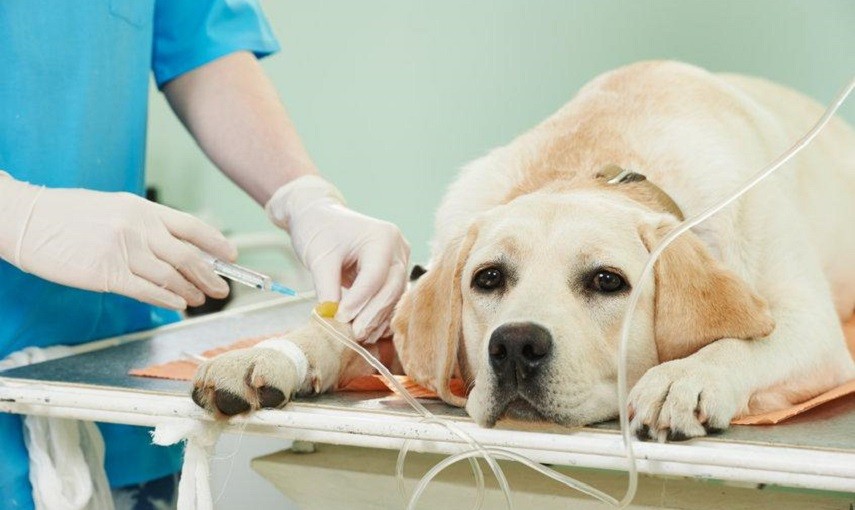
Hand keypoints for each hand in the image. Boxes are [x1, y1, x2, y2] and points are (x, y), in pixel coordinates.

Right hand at [0, 172, 235, 309]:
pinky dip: (167, 300)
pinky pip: (146, 290)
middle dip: (210, 275)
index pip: (191, 226)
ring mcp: (123, 250)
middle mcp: (138, 228)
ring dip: (190, 291)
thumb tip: (177, 248)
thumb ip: (146, 226)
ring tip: (200, 300)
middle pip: (188, 255)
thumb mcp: (114, 208)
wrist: (26, 219)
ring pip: (171, 276)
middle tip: (222, 289)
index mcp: (142, 208)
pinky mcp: (106, 274)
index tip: (231, 256)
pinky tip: (178, 305)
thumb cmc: (68, 215)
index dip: (216, 243)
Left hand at [266, 175, 409, 342]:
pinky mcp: (394, 272)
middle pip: (391, 288)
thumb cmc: (318, 229)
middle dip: (372, 313)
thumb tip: (333, 320)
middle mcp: (398, 247)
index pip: (375, 276)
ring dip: (377, 318)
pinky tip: (368, 330)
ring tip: (359, 336)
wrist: (319, 215)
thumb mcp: (319, 258)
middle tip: (354, 334)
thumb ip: (327, 289)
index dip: (359, 301)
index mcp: (382, 236)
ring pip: (394, 296)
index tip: (340, 318)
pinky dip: (380, 314)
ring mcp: (400, 259)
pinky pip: (391, 297)